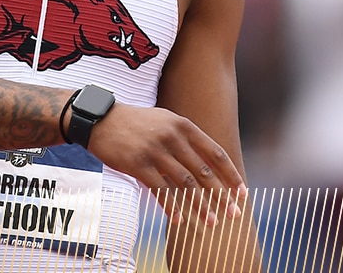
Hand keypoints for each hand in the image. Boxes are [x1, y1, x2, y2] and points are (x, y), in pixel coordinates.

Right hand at [85, 104, 246, 226]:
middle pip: (204, 171)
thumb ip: (186, 138)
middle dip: (222, 195)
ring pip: (185, 184)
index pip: (215, 152)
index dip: (230, 174)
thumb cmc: (136, 124)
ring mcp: (155, 150)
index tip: (241, 192)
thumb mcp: (165, 121)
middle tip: (233, 213)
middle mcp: (172, 137)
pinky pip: (160, 190)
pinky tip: (179, 220)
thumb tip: (209, 163)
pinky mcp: (138, 164)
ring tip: (211, 222)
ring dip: (201, 206)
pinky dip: (171, 207)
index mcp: (183, 126)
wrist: (100, 120)